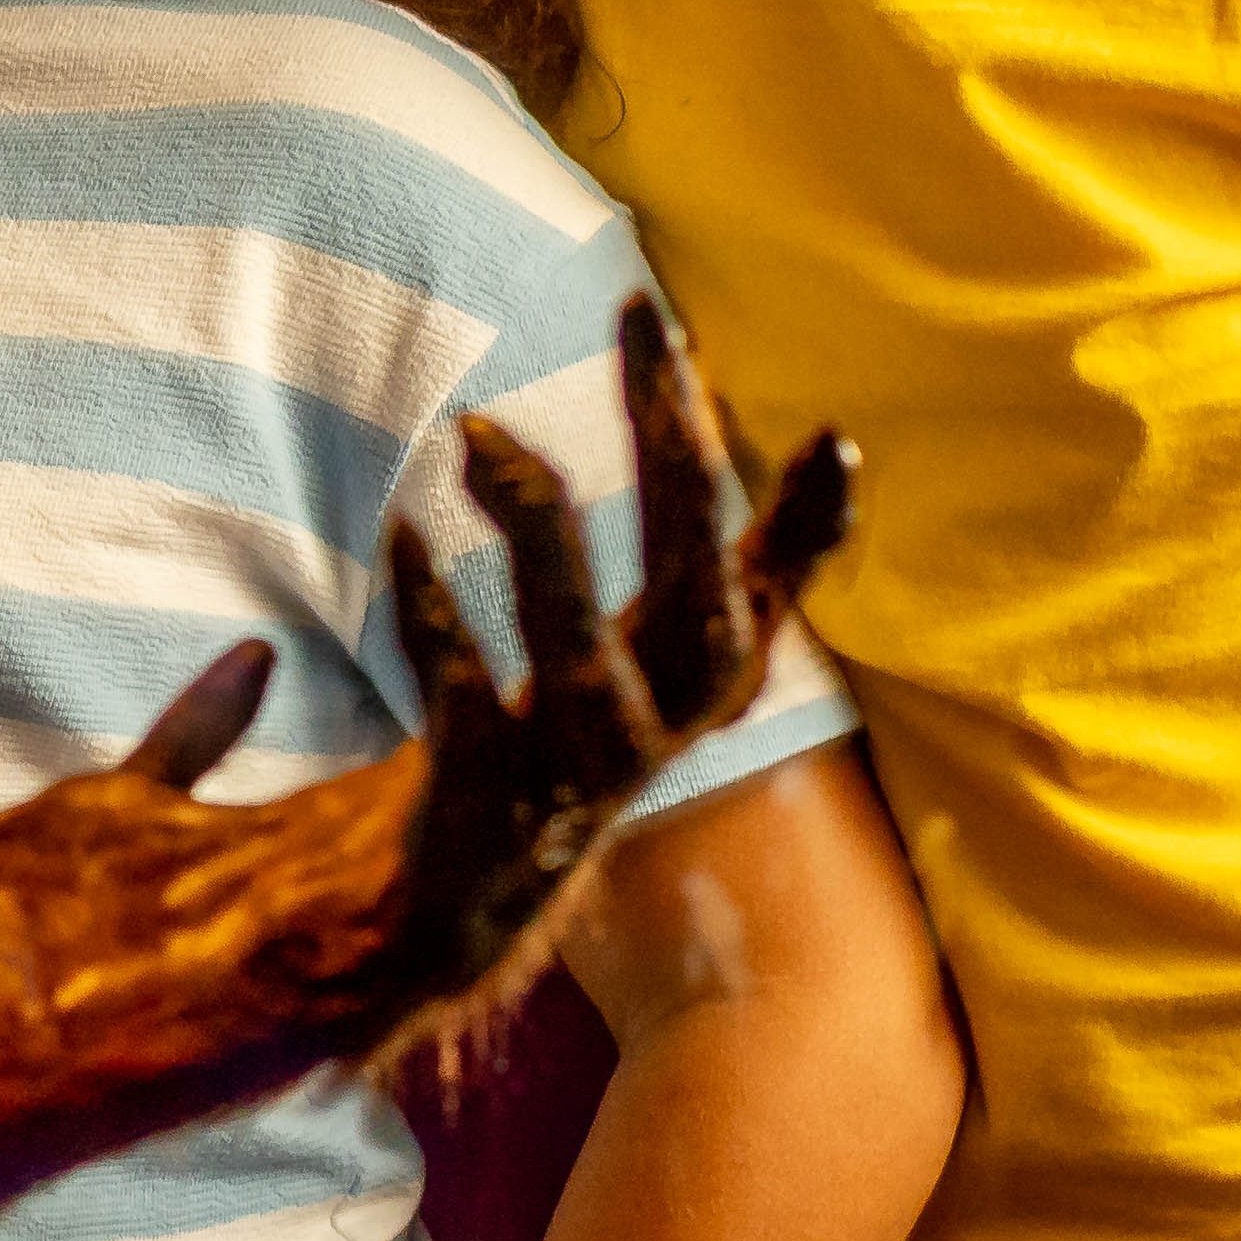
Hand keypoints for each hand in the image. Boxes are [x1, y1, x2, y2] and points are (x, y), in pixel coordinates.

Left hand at [374, 299, 853, 1001]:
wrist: (473, 914)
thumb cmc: (566, 747)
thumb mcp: (650, 647)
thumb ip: (708, 550)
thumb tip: (776, 420)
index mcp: (699, 678)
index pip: (772, 582)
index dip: (813, 525)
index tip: (837, 440)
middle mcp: (663, 725)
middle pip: (691, 588)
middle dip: (673, 457)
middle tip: (647, 326)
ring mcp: (581, 772)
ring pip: (580, 650)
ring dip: (537, 531)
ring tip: (480, 431)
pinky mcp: (494, 804)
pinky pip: (463, 697)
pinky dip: (433, 612)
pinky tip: (403, 525)